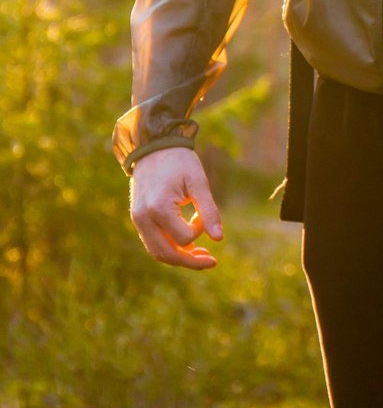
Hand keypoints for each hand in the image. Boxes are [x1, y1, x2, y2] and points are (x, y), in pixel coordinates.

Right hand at [130, 148, 223, 270]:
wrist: (153, 145)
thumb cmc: (179, 161)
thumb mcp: (199, 182)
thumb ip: (209, 211)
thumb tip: (219, 239)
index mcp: (159, 208)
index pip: (184, 238)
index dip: (200, 229)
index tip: (203, 213)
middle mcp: (143, 218)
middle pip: (167, 254)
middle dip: (190, 261)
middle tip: (211, 262)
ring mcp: (137, 219)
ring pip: (158, 252)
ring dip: (179, 258)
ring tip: (201, 256)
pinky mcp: (137, 218)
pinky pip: (152, 242)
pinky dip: (169, 247)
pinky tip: (186, 245)